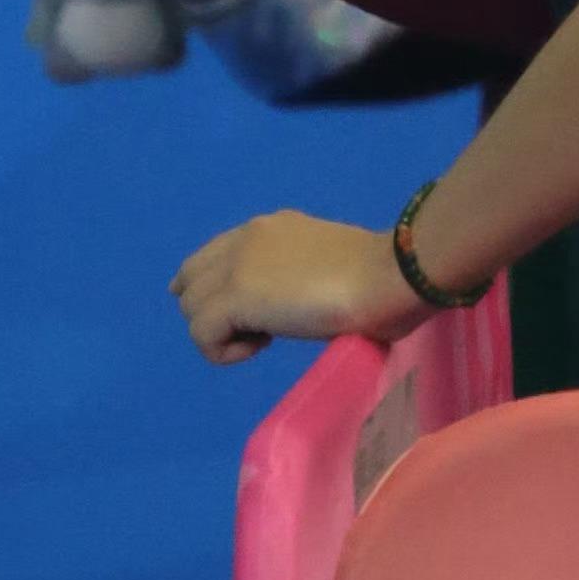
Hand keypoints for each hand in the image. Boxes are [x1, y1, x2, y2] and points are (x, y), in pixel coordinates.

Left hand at [169, 210, 425, 363]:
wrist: (388, 277)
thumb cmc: (377, 280)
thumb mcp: (325, 267)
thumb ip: (296, 275)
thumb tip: (290, 304)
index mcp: (270, 228)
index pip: (213, 255)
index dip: (214, 289)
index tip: (244, 317)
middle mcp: (245, 238)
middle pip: (191, 281)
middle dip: (214, 312)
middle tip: (258, 331)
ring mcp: (237, 266)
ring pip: (191, 308)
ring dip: (223, 332)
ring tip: (266, 339)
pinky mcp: (236, 297)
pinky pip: (201, 334)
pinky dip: (226, 352)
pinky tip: (262, 347)